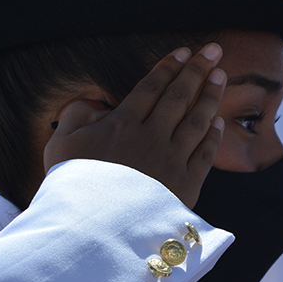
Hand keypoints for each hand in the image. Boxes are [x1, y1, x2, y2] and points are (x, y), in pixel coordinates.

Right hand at [43, 45, 225, 207]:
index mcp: (123, 124)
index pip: (152, 87)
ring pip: (196, 121)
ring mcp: (171, 161)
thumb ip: (77, 114)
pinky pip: (204, 155)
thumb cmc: (72, 186)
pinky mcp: (185, 186)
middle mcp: (152, 137)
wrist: (92, 230)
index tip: (184, 52)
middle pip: (180, 97)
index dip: (169, 67)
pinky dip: (213, 136)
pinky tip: (218, 122)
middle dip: (198, 71)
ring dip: (211, 96)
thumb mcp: (61, 143)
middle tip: (214, 51)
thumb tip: (95, 103)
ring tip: (221, 77)